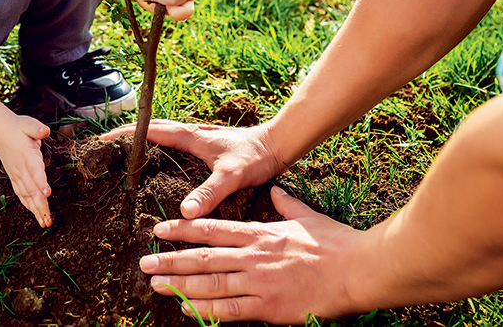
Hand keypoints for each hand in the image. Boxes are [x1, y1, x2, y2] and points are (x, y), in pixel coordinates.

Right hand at [0, 94, 52, 226]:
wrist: (0, 132)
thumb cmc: (18, 128)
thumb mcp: (28, 124)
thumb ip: (37, 129)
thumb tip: (44, 131)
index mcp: (26, 156)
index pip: (34, 171)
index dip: (40, 183)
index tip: (47, 193)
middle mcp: (21, 169)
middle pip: (31, 190)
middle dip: (40, 205)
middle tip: (48, 220)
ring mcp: (17, 175)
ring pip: (27, 195)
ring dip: (36, 210)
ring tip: (44, 223)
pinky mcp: (15, 178)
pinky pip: (21, 194)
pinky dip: (28, 205)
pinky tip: (35, 214)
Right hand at [100, 119, 281, 217]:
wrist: (278, 146)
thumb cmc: (256, 157)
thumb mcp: (231, 177)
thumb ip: (209, 193)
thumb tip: (184, 212)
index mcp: (191, 137)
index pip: (151, 131)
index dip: (127, 134)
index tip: (105, 139)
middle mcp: (192, 133)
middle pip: (153, 129)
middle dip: (129, 133)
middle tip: (108, 144)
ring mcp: (199, 138)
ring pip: (164, 134)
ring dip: (144, 138)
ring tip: (126, 151)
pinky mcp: (207, 145)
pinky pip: (175, 142)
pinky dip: (160, 145)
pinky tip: (160, 161)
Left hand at [140, 187, 363, 323]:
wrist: (358, 269)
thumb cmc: (335, 243)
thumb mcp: (306, 216)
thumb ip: (286, 204)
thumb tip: (277, 191)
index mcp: (260, 232)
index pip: (212, 229)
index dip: (183, 230)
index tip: (160, 230)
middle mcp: (253, 256)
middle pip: (202, 257)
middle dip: (170, 259)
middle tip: (144, 261)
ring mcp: (258, 282)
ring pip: (209, 284)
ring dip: (179, 285)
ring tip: (155, 284)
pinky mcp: (268, 307)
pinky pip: (229, 311)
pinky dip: (205, 310)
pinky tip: (186, 310)